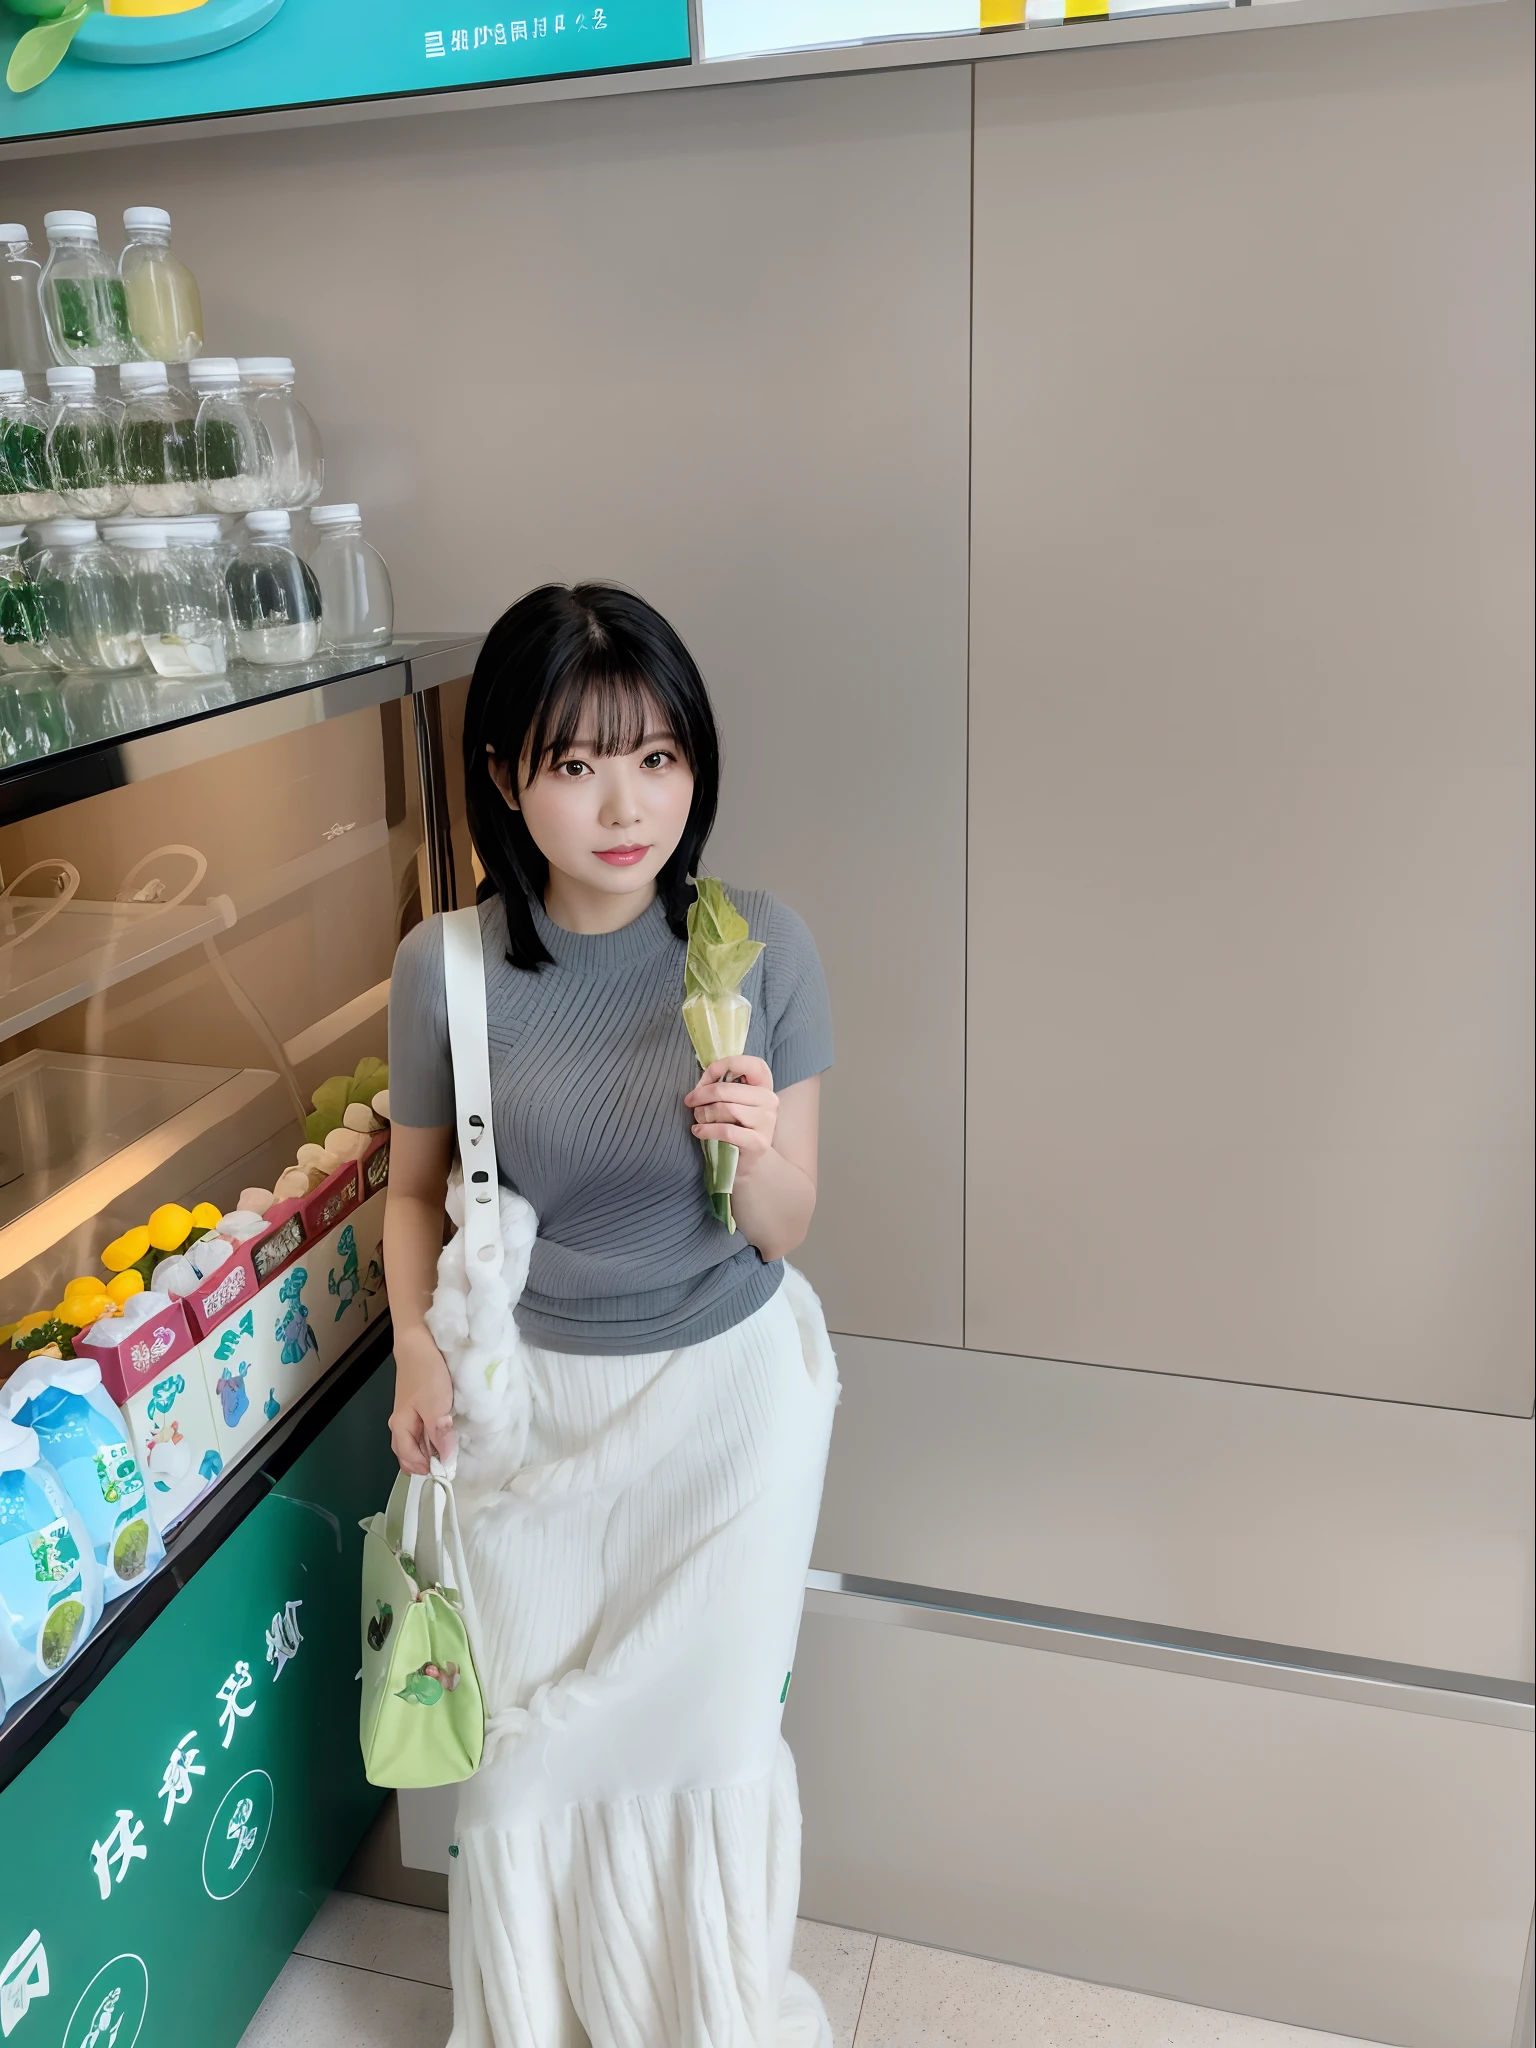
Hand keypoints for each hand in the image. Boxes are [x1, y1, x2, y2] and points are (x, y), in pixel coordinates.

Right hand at [389, 1324, 456, 1475]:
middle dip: (426, 1464)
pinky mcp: (418, 1408)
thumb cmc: (426, 1374)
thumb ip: (438, 1434)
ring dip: (430, 1452)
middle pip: (409, 1455)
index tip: (448, 1470)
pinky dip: (432, 1440)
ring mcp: (409, 1417)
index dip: (427, 1468)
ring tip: (449, 1453)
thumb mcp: (436, 1406)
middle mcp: (401, 1426)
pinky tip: (446, 1437)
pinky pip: (423, 1432)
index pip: (409, 1460)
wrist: (419, 1344)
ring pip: (416, 1444)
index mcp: (400, 1428)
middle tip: (448, 1465)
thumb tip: (445, 1461)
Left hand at [685, 1055, 778, 1181]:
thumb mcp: (734, 1102)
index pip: (752, 1064)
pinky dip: (706, 1130)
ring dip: (704, 1113)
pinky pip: (726, 1131)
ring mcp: (767, 1122)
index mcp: (765, 1085)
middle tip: (690, 1101)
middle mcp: (770, 1100)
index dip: (725, 1065)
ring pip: (726, 1109)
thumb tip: (701, 1083)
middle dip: (702, 1094)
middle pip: (728, 1089)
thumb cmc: (736, 1125)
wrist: (749, 1161)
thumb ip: (724, 1087)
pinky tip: (698, 1131)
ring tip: (697, 1118)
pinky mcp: (758, 1142)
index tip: (705, 1079)